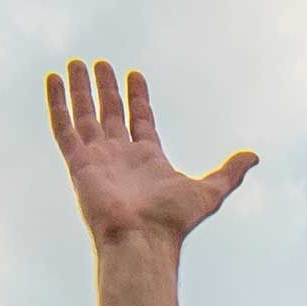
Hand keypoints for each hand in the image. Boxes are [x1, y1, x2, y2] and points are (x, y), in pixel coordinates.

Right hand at [46, 61, 258, 252]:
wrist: (142, 241)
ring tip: (75, 64)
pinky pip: (64, 128)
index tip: (134, 75)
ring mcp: (99, 159)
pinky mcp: (79, 164)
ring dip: (81, 89)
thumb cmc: (173, 222)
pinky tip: (53, 80)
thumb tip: (253, 157)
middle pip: (111, 114)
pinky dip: (58, 104)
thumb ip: (228, 173)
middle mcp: (121, 157)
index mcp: (148, 159)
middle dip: (106, 89)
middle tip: (102, 64)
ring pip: (86, 115)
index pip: (141, 119)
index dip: (137, 97)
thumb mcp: (209, 192)